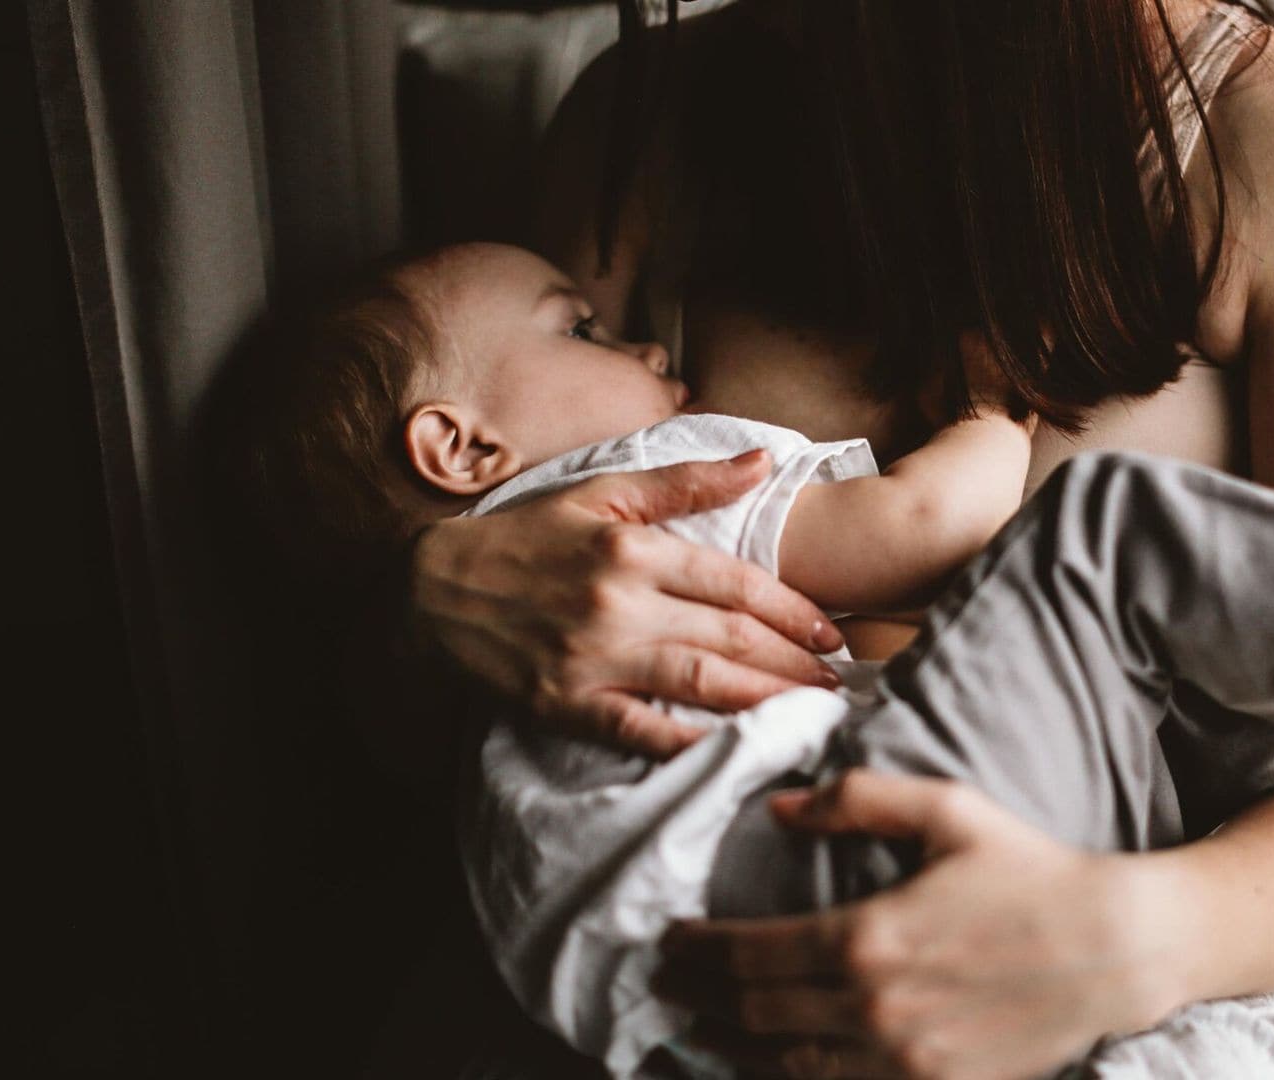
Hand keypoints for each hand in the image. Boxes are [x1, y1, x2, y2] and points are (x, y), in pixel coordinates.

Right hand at [408, 450, 845, 757]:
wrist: (430, 591)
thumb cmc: (526, 538)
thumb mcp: (602, 493)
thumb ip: (686, 482)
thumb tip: (764, 462)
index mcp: (634, 549)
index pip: (736, 583)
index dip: (794, 611)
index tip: (833, 634)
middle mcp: (620, 603)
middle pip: (730, 635)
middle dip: (796, 663)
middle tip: (843, 685)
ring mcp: (593, 658)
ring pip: (699, 682)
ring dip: (766, 701)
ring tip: (815, 715)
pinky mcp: (566, 705)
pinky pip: (640, 731)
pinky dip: (690, 744)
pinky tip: (736, 752)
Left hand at [656, 771, 1186, 1078]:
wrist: (1115, 949)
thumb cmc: (1032, 872)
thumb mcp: (948, 812)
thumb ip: (856, 802)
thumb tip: (779, 810)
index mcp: (865, 937)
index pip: (749, 955)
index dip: (698, 950)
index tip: (670, 941)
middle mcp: (871, 1008)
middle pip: (755, 1014)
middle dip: (701, 998)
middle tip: (669, 984)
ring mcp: (902, 1060)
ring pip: (788, 1064)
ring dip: (735, 1046)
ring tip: (706, 1026)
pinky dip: (795, 1074)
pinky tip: (779, 1059)